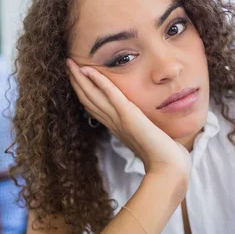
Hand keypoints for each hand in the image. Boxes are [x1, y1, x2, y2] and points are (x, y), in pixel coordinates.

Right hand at [66, 59, 191, 179]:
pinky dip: (98, 81)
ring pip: (92, 96)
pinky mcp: (128, 115)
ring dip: (80, 78)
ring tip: (70, 63)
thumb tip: (149, 125)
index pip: (94, 107)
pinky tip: (88, 69)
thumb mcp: (150, 138)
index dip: (83, 92)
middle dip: (76, 81)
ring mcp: (119, 119)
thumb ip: (145, 130)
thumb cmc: (165, 157)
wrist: (168, 169)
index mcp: (117, 128)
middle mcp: (114, 123)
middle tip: (66, 65)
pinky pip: (110, 94)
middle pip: (88, 99)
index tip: (76, 78)